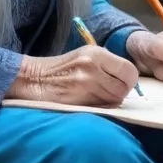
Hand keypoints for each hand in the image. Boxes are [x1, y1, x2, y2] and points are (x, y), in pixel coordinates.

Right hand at [7, 46, 139, 105]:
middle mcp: (92, 67)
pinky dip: (98, 108)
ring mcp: (84, 84)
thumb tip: (130, 82)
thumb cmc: (61, 69)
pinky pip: (100, 109)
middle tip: (106, 93)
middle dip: (119, 94)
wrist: (32, 78)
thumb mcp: (85, 57)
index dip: (129, 81)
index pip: (129, 71)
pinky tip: (87, 102)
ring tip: (93, 96)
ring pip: (113, 101)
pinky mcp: (77, 100)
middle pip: (123, 89)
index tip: (122, 84)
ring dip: (108, 102)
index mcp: (96, 53)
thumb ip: (108, 66)